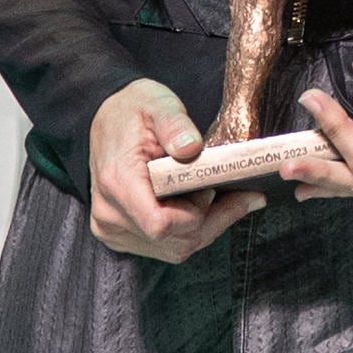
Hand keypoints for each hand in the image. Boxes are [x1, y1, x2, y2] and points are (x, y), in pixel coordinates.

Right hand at [87, 79, 264, 262]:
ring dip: (208, 228)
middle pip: (174, 241)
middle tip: (245, 195)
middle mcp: (109, 213)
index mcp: (117, 183)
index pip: (160, 224)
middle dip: (215, 221)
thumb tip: (191, 147)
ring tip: (231, 199)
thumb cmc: (133, 111)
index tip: (211, 187)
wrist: (107, 121)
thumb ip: (175, 124)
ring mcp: (112, 228)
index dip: (194, 212)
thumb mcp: (157, 103)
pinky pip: (165, 247)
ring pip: (174, 249)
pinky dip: (192, 232)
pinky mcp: (120, 234)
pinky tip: (207, 207)